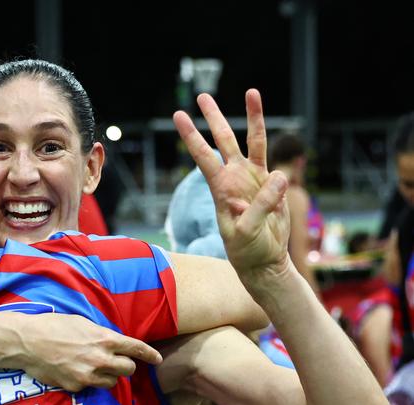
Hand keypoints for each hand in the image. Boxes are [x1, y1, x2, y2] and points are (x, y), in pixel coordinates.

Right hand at [17, 314, 162, 391]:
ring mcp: (88, 376)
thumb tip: (111, 342)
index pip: (136, 348)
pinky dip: (88, 381)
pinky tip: (74, 370)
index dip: (150, 354)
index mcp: (104, 339)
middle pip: (129, 370)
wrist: (27, 342)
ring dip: (108, 375)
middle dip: (125, 366)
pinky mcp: (76, 387)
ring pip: (112, 382)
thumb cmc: (53, 326)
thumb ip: (101, 334)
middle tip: (116, 361)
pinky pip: (90, 387)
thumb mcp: (82, 323)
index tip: (158, 359)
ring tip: (93, 366)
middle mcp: (100, 359)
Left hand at [173, 89, 290, 279]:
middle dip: (213, 117)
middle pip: (223, 140)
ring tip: (251, 91)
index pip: (202, 157)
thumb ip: (262, 206)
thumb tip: (279, 177)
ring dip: (251, 117)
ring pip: (251, 141)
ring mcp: (253, 178)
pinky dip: (275, 147)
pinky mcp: (271, 184)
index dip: (192, 136)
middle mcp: (234, 178)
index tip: (178, 116)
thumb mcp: (248, 232)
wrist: (263, 260)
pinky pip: (273, 158)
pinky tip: (277, 158)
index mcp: (220, 188)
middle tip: (202, 95)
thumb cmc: (247, 250)